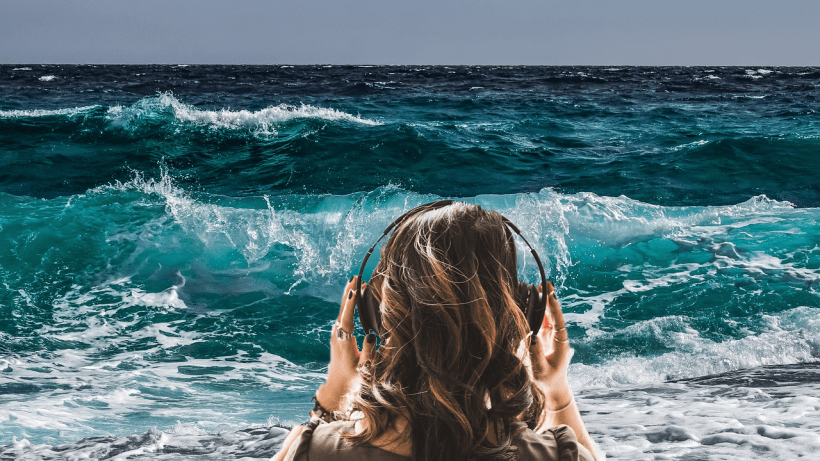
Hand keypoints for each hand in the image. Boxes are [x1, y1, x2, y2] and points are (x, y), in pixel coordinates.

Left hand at [315, 276, 376, 412]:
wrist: (337, 385)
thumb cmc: (353, 377)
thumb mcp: (364, 367)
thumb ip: (368, 351)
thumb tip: (371, 335)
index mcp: (344, 342)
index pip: (347, 319)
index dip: (350, 304)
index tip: (354, 290)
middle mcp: (337, 336)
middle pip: (342, 310)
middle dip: (348, 293)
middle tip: (354, 277)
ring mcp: (335, 335)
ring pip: (341, 311)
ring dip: (348, 296)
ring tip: (354, 281)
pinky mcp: (337, 335)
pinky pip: (342, 315)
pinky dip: (348, 304)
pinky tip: (352, 297)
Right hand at [529, 282, 573, 410]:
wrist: (553, 389)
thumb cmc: (548, 381)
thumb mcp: (540, 370)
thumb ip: (535, 354)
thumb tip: (530, 336)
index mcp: (561, 344)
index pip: (558, 322)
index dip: (555, 308)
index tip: (551, 296)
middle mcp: (558, 338)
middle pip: (555, 315)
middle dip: (550, 299)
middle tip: (546, 284)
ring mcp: (551, 337)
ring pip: (549, 316)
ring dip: (545, 302)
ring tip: (540, 287)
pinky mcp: (544, 338)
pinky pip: (542, 321)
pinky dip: (539, 310)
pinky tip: (535, 300)